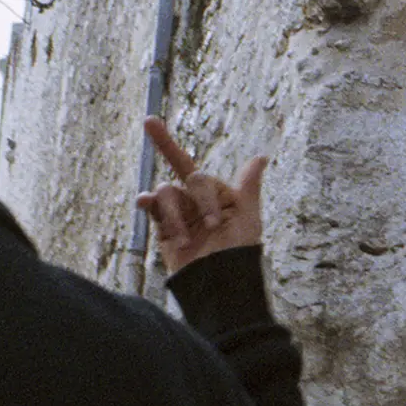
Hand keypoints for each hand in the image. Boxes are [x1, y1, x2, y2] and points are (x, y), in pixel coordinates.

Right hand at [134, 117, 267, 275]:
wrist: (218, 284)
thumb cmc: (238, 252)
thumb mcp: (247, 217)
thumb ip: (247, 186)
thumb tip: (261, 157)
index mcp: (214, 195)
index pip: (192, 168)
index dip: (167, 143)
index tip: (148, 121)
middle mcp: (194, 202)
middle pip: (185, 178)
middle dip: (201, 197)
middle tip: (213, 225)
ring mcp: (177, 216)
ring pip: (166, 194)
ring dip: (177, 215)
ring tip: (186, 240)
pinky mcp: (163, 231)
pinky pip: (151, 210)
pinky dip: (147, 204)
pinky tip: (144, 203)